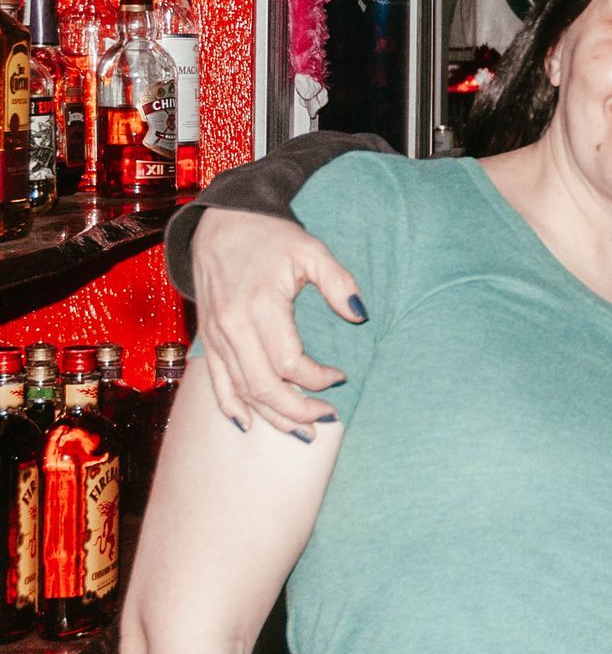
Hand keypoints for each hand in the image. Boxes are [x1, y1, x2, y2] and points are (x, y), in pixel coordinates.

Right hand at [190, 209, 361, 434]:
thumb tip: (361, 313)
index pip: (288, 363)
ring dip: (271, 415)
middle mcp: (232, 327)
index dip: (317, 378)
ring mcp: (216, 336)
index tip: (341, 377)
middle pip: (263, 386)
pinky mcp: (207, 338)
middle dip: (297, 409)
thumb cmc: (270, 236)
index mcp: (260, 306)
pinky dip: (231, 406)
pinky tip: (248, 424)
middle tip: (327, 418)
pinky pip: (215, 382)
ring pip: (241, 390)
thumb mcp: (311, 249)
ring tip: (302, 431)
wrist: (219, 222)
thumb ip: (338, 281)